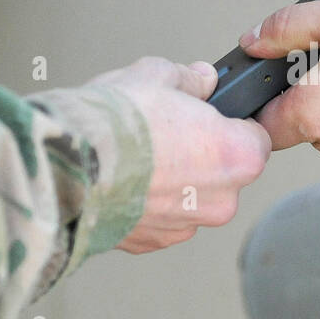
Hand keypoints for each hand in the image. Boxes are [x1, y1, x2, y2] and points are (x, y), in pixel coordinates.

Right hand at [100, 58, 270, 253]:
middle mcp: (222, 200)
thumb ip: (189, 79)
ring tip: (136, 156)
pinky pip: (160, 218)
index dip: (231, 125)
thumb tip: (202, 79)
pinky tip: (122, 180)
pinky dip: (145, 202)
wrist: (63, 166)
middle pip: (224, 173)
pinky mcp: (152, 243)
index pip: (256, 139)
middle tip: (165, 133)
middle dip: (201, 155)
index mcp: (238, 156)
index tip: (210, 117)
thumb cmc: (114, 123)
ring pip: (191, 199)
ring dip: (173, 182)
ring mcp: (186, 226)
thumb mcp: (157, 75)